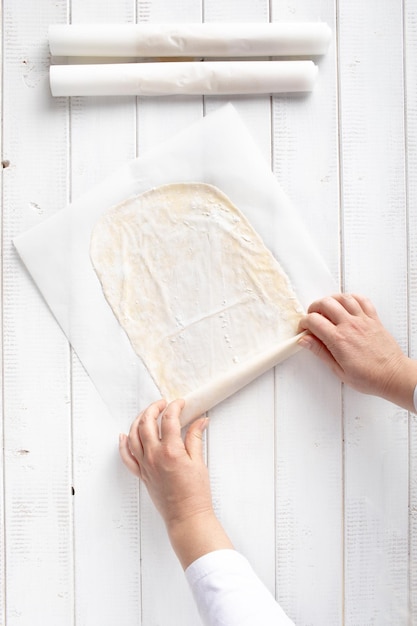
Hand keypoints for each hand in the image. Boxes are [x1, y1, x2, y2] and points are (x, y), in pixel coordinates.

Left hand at [119, 398, 232, 567]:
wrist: (186, 517)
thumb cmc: (195, 493)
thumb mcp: (199, 462)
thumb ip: (195, 437)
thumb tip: (200, 420)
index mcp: (170, 451)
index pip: (169, 420)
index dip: (175, 407)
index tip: (180, 403)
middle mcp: (154, 456)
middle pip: (146, 423)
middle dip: (154, 409)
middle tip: (163, 404)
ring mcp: (145, 465)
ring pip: (133, 436)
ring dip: (139, 420)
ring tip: (147, 414)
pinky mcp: (142, 474)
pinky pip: (127, 456)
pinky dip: (123, 444)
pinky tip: (124, 435)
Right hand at [298, 294, 416, 410]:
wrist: (393, 376)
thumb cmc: (369, 377)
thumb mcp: (338, 370)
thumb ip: (320, 352)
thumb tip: (305, 340)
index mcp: (338, 340)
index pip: (313, 320)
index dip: (304, 323)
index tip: (304, 329)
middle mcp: (350, 326)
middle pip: (325, 303)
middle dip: (314, 308)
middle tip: (313, 317)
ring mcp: (363, 320)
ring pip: (342, 298)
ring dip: (331, 300)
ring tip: (327, 309)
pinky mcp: (373, 319)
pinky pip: (362, 300)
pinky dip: (351, 298)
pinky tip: (346, 305)